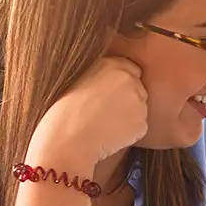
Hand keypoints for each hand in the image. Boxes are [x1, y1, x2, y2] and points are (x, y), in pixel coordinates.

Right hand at [28, 55, 147, 172]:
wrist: (68, 140)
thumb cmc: (64, 114)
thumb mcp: (77, 81)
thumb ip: (99, 77)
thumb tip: (108, 84)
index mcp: (110, 65)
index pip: (131, 69)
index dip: (121, 83)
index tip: (113, 94)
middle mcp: (128, 79)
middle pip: (138, 88)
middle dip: (128, 99)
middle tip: (107, 113)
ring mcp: (138, 102)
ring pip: (140, 108)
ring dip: (129, 116)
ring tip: (105, 125)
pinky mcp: (141, 123)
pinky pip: (139, 128)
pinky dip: (129, 133)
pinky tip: (110, 136)